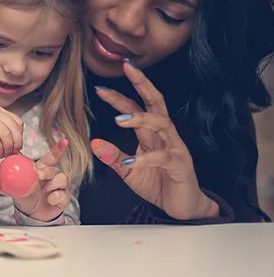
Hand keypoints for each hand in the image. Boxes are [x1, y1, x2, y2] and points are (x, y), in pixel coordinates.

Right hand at [0, 105, 23, 157]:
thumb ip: (5, 136)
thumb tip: (19, 148)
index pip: (17, 121)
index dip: (20, 135)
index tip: (16, 146)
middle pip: (14, 127)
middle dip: (16, 142)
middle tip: (13, 153)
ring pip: (6, 134)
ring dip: (8, 147)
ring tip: (4, 154)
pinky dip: (0, 149)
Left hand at [11, 140, 70, 221]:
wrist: (33, 214)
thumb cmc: (25, 197)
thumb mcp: (16, 190)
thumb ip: (8, 186)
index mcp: (42, 170)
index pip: (51, 157)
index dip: (58, 149)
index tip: (64, 141)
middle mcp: (53, 177)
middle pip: (54, 169)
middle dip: (47, 171)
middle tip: (39, 176)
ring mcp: (60, 187)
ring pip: (62, 179)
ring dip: (52, 185)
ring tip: (45, 192)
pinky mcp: (64, 198)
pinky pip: (63, 194)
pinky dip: (55, 197)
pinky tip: (49, 200)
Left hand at [91, 61, 217, 220]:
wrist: (182, 207)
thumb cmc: (158, 183)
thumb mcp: (129, 170)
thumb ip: (113, 156)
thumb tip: (93, 143)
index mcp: (151, 134)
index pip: (135, 107)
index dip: (118, 97)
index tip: (100, 88)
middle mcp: (165, 135)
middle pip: (156, 102)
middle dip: (142, 84)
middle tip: (128, 68)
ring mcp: (175, 148)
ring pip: (162, 123)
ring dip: (140, 118)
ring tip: (118, 119)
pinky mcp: (181, 165)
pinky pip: (164, 157)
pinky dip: (146, 158)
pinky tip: (131, 161)